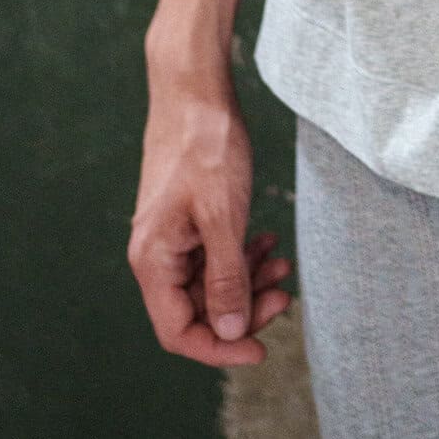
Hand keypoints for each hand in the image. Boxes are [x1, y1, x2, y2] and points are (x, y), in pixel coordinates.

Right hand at [128, 76, 293, 366]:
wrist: (194, 89)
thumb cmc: (204, 145)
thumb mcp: (223, 216)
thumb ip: (225, 278)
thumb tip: (230, 333)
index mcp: (153, 261)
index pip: (179, 332)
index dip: (219, 349)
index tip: (261, 348)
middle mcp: (156, 256)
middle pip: (199, 310)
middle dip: (244, 308)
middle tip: (285, 293)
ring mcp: (172, 237)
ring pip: (211, 283)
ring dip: (249, 281)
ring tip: (284, 265)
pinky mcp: (188, 219)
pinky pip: (214, 255)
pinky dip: (242, 255)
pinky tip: (269, 242)